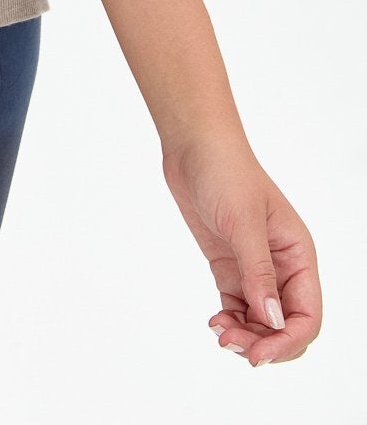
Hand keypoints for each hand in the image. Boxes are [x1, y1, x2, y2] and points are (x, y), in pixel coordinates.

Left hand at [160, 136, 321, 366]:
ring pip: (261, 320)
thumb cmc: (226, 172)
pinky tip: (215, 321)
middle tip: (232, 345)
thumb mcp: (243, 223)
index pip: (307, 315)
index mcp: (298, 255)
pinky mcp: (230, 265)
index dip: (288, 341)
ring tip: (220, 333)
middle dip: (265, 343)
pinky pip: (238, 306)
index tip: (258, 353)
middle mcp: (282, 266)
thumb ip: (258, 273)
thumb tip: (272, 320)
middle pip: (286, 324)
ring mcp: (255, 267)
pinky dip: (231, 320)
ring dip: (245, 335)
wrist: (193, 146)